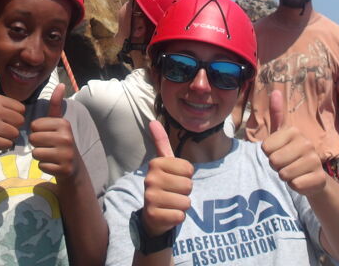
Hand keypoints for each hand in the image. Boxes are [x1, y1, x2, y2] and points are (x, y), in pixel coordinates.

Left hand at [29, 84, 80, 181]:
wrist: (73, 165)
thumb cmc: (61, 140)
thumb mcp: (58, 122)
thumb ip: (56, 104)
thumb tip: (61, 84)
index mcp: (64, 123)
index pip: (34, 125)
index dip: (37, 131)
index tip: (48, 135)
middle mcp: (67, 137)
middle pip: (33, 139)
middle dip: (37, 144)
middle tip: (48, 146)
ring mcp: (66, 154)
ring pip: (35, 153)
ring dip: (40, 155)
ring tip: (50, 154)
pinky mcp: (64, 169)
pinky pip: (41, 165)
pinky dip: (45, 166)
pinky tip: (53, 164)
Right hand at [141, 120, 193, 236]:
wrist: (153, 214)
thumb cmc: (164, 185)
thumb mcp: (164, 163)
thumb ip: (161, 142)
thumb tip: (153, 121)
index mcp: (155, 164)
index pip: (189, 169)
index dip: (187, 176)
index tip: (175, 178)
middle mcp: (150, 179)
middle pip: (188, 185)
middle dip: (185, 191)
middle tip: (173, 192)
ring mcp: (150, 198)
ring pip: (185, 201)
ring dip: (182, 205)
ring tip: (171, 203)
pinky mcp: (153, 215)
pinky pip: (180, 216)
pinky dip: (178, 217)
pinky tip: (169, 214)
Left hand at [262, 90, 326, 197]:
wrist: (312, 175)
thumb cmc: (290, 152)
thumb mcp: (280, 133)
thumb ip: (276, 113)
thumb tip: (275, 91)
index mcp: (294, 131)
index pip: (266, 148)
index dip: (268, 154)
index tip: (279, 151)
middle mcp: (306, 143)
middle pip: (274, 161)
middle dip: (276, 166)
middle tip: (286, 163)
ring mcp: (315, 161)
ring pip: (284, 174)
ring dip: (285, 176)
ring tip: (294, 171)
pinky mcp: (319, 178)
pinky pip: (295, 185)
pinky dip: (294, 186)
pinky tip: (301, 180)